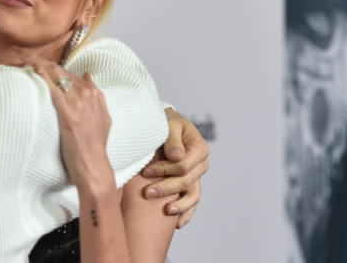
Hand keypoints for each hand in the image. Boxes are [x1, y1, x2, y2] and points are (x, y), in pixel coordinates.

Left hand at [22, 56, 113, 191]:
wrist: (94, 167)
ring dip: (37, 66)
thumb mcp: (102, 118)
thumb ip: (95, 96)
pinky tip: (32, 70)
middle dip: (40, 63)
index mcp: (95, 95)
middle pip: (60, 71)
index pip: (69, 73)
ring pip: (56, 76)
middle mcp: (88, 95)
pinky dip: (43, 79)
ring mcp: (79, 104)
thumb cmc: (95, 147)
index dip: (50, 67)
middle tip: (21, 57)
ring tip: (20, 60)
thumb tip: (86, 74)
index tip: (33, 62)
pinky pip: (54, 91)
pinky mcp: (70, 115)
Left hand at [140, 108, 208, 227]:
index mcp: (199, 148)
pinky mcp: (191, 184)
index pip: (183, 166)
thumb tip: (177, 156)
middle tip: (146, 193)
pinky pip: (192, 202)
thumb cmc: (165, 122)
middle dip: (166, 188)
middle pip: (186, 181)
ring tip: (167, 212)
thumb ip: (172, 139)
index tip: (145, 171)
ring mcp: (197, 176)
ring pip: (192, 195)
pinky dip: (186, 213)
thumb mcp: (168, 124)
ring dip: (179, 205)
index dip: (164, 170)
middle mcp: (201, 164)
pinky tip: (177, 223)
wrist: (164, 125)